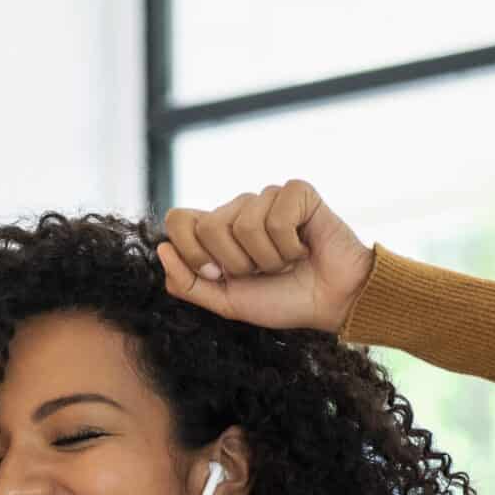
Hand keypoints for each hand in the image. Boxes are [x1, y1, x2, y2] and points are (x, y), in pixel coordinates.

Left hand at [158, 180, 374, 334]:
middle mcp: (238, 209)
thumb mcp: (228, 302)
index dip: (193, 252)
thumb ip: (188, 284)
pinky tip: (304, 247)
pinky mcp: (296, 191)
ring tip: (288, 261)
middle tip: (263, 271)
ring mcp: (267, 197)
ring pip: (244, 223)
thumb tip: (161, 250)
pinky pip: (276, 217)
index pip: (178, 219)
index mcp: (217, 232)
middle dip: (237, 263)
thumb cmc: (284, 301)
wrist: (333, 302)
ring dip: (269, 258)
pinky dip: (290, 245)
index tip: (219, 275)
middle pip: (209, 225)